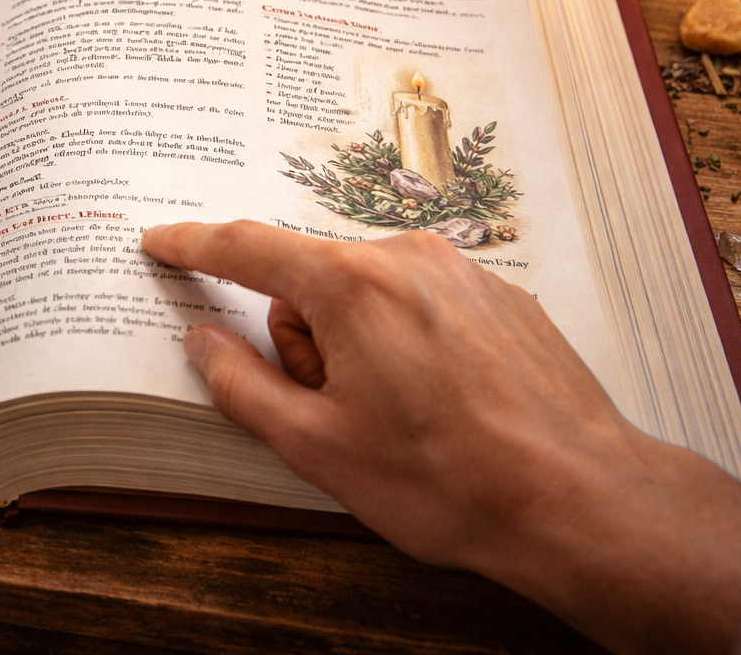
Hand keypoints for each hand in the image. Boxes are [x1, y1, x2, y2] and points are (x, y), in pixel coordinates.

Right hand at [143, 220, 740, 654]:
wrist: (579, 499)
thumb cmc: (446, 480)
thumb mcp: (316, 446)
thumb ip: (241, 384)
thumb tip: (204, 341)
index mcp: (350, 284)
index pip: (246, 247)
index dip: (193, 245)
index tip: (161, 241)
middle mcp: (406, 257)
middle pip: (312, 282)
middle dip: (305, 339)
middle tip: (337, 410)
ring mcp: (462, 271)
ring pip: (368, 293)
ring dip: (358, 344)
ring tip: (400, 417)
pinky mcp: (501, 296)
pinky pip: (421, 303)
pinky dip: (409, 343)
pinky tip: (442, 405)